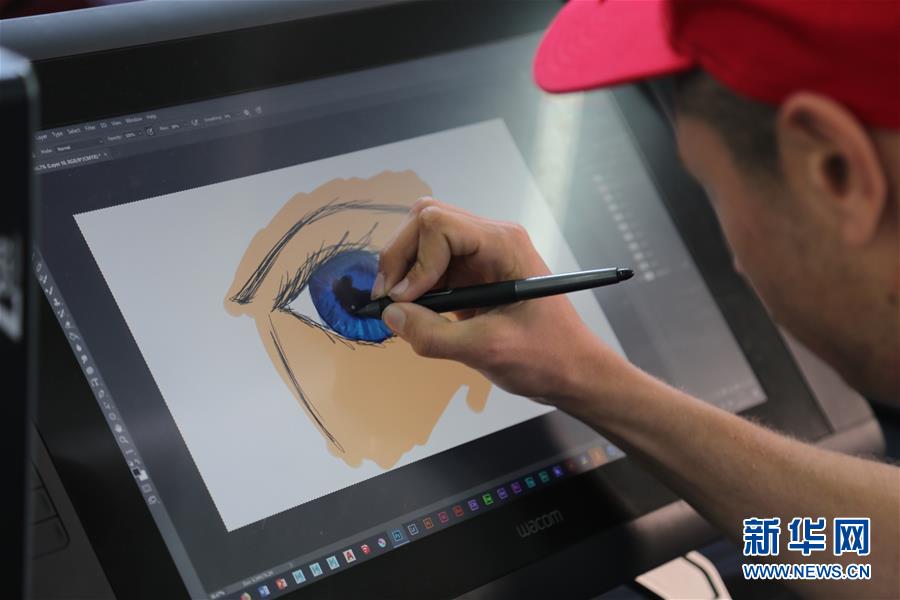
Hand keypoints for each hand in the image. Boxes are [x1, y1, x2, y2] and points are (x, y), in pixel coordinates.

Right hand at [374, 197, 613, 404]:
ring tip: (398, 308)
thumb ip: (434, 334)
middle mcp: (490, 238)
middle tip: (388, 301)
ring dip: (404, 271)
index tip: (405, 301)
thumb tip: (389, 316)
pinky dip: (414, 285)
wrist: (573, 371)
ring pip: (423, 239)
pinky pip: (431, 265)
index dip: (414, 261)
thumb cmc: (547, 357)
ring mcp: (481, 254)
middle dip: (400, 258)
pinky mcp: (472, 274)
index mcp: (503, 244)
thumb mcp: (488, 350)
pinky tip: (415, 311)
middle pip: (426, 222)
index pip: (439, 224)